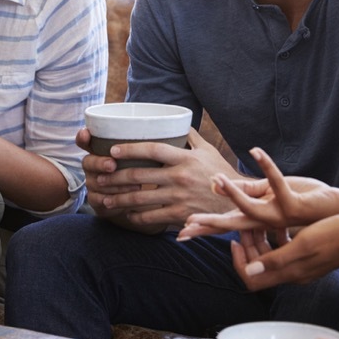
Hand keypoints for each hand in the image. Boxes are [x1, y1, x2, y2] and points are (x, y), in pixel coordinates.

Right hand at [77, 127, 148, 218]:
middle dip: (99, 162)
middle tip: (112, 165)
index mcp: (100, 150)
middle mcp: (92, 165)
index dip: (83, 137)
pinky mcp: (95, 200)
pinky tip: (126, 200)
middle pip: (87, 162)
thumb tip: (164, 128)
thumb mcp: (143, 155)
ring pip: (95, 182)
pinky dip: (113, 199)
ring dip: (112, 184)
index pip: (85, 141)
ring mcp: (92, 183)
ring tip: (133, 186)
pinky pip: (98, 200)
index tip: (86, 133)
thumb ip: (145, 145)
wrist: (138, 199)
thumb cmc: (141, 169)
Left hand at [83, 127, 240, 229]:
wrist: (239, 201)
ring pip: (141, 198)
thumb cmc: (221, 173)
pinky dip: (136, 217)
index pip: (153, 148)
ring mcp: (179, 197)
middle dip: (115, 177)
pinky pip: (152, 217)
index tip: (113, 149)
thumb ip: (191, 136)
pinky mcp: (180, 215)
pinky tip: (127, 215)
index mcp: (185, 158)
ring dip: (119, 199)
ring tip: (104, 198)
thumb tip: (177, 121)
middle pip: (140, 175)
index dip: (130, 148)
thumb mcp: (208, 150)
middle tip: (100, 178)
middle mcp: (180, 176)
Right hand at [177, 146, 338, 239]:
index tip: (182, 231)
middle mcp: (267, 223)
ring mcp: (280, 216)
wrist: (338, 211)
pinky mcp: (295, 206)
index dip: (205, 228)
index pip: (227, 224)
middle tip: (188, 223)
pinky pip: (277, 185)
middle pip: (233, 225)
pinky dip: (267, 166)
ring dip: (233, 193)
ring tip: (215, 179)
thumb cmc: (305, 199)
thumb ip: (246, 190)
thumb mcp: (271, 193)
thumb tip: (216, 184)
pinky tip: (256, 152)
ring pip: (251, 209)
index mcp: (259, 220)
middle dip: (210, 223)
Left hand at [231, 213, 338, 289]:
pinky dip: (275, 240)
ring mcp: (302, 267)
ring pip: (270, 259)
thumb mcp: (303, 243)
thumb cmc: (335, 234)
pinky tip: (279, 225)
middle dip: (247, 248)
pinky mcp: (309, 259)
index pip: (252, 279)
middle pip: (258, 268)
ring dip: (259, 242)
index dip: (239, 262)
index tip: (235, 240)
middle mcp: (293, 273)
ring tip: (258, 223)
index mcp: (290, 272)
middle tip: (246, 226)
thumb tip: (250, 271)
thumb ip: (277, 258)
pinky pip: (284, 253)